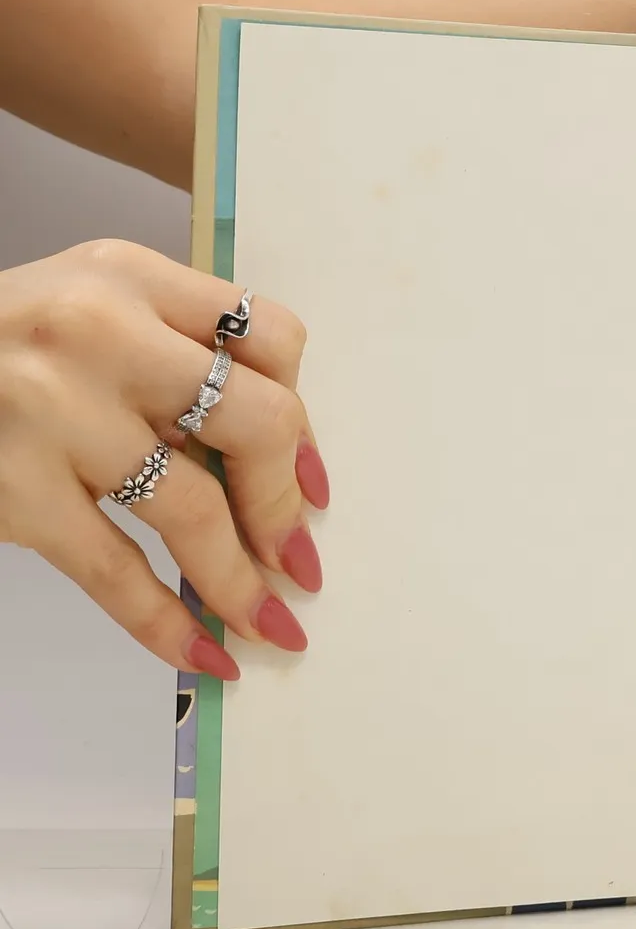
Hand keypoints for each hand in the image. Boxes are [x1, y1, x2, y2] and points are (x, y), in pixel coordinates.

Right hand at [0, 240, 326, 675]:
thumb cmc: (1, 343)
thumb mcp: (92, 307)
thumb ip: (175, 354)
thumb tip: (275, 462)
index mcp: (135, 278)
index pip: (271, 340)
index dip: (304, 419)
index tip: (312, 480)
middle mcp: (104, 334)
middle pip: (253, 421)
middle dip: (285, 503)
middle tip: (299, 560)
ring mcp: (55, 411)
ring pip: (191, 508)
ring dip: (240, 580)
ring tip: (270, 623)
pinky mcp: (13, 486)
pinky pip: (111, 567)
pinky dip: (163, 620)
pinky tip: (203, 650)